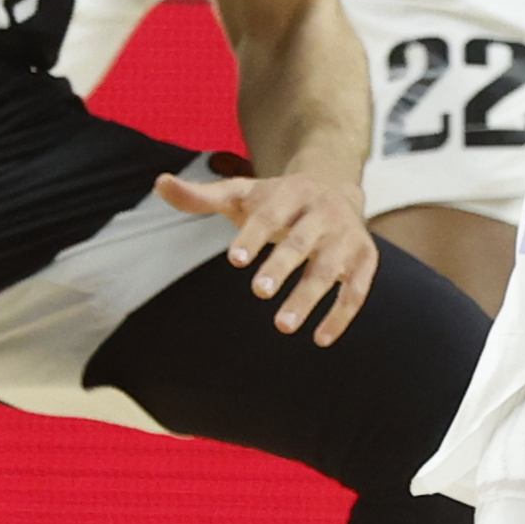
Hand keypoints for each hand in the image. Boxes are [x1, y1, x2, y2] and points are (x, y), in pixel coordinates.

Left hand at [158, 163, 377, 341]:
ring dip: (309, 298)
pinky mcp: (364, 259)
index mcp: (291, 192)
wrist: (335, 184)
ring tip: (283, 326)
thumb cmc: (278, 198)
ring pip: (329, 270)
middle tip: (258, 292)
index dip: (253, 236)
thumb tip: (159, 184)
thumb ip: (201, 195)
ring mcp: (346, 236)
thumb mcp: (242, 191)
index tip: (234, 259)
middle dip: (281, 266)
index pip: (271, 214)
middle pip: (301, 241)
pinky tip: (320, 339)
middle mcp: (323, 212)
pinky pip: (357, 290)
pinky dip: (341, 316)